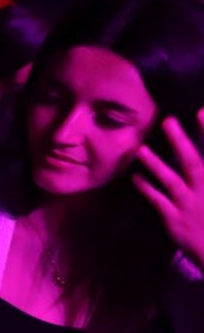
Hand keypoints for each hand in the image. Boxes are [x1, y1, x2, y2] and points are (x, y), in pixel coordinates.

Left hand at [134, 110, 203, 263]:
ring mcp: (190, 206)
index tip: (201, 112)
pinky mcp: (175, 220)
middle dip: (181, 141)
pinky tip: (135, 177)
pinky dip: (147, 188)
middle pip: (195, 163)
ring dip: (155, 163)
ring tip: (141, 149)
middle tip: (168, 121)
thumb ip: (202, 174)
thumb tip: (197, 165)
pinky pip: (158, 201)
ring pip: (172, 181)